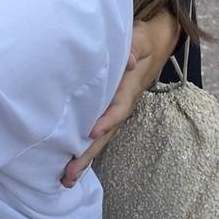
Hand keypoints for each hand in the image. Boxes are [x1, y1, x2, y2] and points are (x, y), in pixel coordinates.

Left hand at [62, 12, 179, 187]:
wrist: (153, 47)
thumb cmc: (142, 42)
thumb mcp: (141, 39)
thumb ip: (135, 48)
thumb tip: (130, 62)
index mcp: (128, 89)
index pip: (118, 108)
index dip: (106, 121)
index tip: (91, 133)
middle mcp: (121, 105)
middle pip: (106, 134)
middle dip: (89, 154)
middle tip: (70, 174)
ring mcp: (112, 111)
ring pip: (99, 139)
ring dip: (84, 159)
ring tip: (66, 180)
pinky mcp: (105, 112)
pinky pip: (95, 134)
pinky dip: (83, 150)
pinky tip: (69, 166)